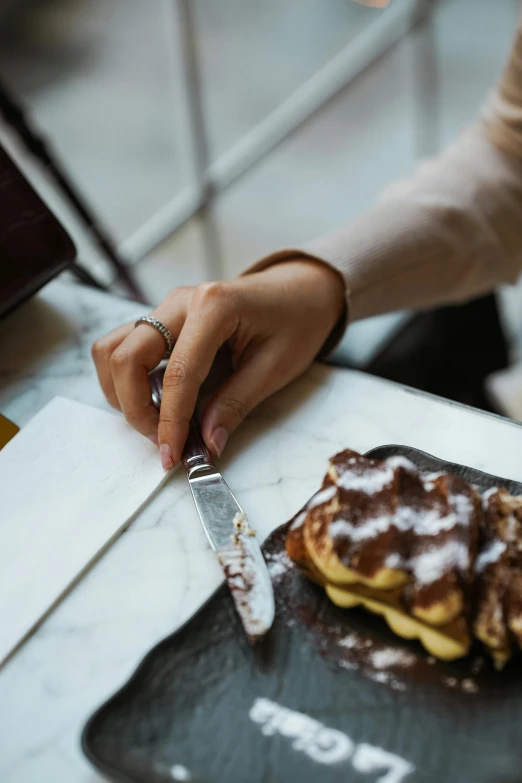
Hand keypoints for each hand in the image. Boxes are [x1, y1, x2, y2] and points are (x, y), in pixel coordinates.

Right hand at [91, 260, 344, 468]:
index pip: (177, 373)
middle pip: (126, 357)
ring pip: (113, 349)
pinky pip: (125, 346)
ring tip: (155, 422)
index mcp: (214, 306)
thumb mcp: (276, 367)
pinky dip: (126, 378)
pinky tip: (153, 400)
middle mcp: (180, 301)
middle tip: (164, 442)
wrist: (300, 291)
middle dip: (135, 409)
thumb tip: (206, 445)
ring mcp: (167, 307)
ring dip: (121, 392)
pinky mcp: (163, 319)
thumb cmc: (296, 322)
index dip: (171, 421)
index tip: (173, 456)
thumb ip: (235, 404)